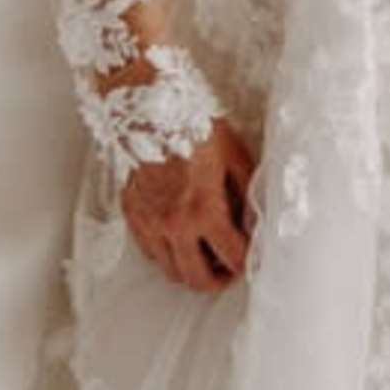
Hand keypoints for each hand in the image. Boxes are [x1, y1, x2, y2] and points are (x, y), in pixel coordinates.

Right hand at [124, 117, 257, 295]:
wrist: (146, 110)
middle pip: (198, 279)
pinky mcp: (132, 215)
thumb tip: (256, 217)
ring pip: (170, 271)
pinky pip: (149, 251)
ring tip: (203, 256)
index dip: (248, 263)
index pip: (234, 259)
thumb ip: (246, 192)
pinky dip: (166, 254)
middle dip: (218, 280)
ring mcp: (150, 223)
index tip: (251, 256)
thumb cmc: (190, 126)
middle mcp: (175, 225)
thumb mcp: (233, 155)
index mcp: (205, 211)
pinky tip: (177, 239)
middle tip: (227, 269)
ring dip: (190, 271)